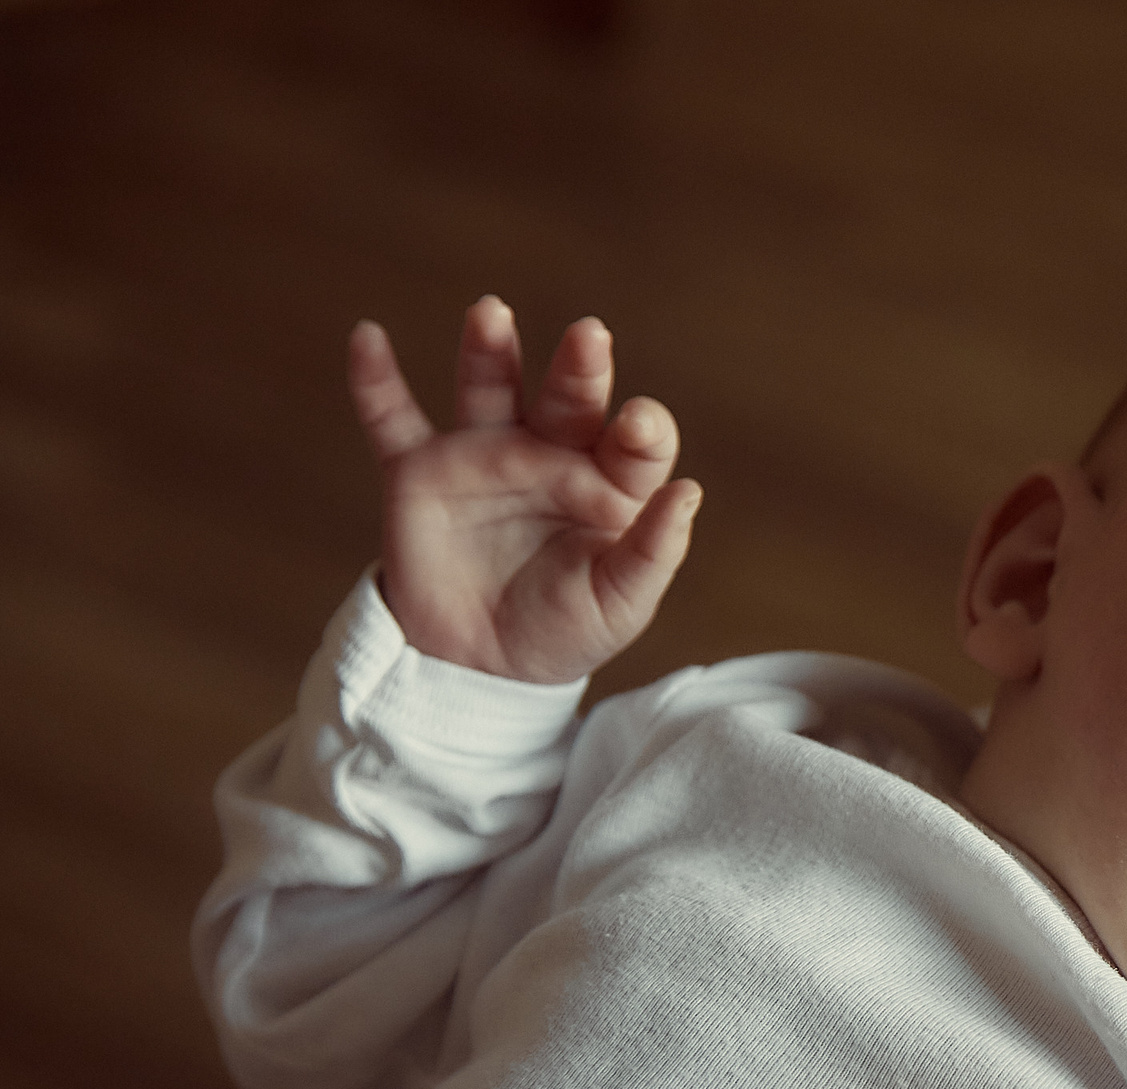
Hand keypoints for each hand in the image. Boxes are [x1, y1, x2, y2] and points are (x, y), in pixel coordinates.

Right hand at [352, 297, 701, 684]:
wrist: (482, 667)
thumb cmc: (565, 628)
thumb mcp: (619, 604)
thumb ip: (653, 552)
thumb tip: (690, 492)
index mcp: (609, 482)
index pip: (634, 444)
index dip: (642, 431)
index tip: (640, 425)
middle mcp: (549, 454)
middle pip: (568, 399)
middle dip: (579, 369)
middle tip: (590, 336)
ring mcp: (482, 456)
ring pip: (489, 388)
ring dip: (490, 350)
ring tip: (492, 314)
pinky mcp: (419, 474)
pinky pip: (392, 420)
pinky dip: (376, 381)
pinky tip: (367, 338)